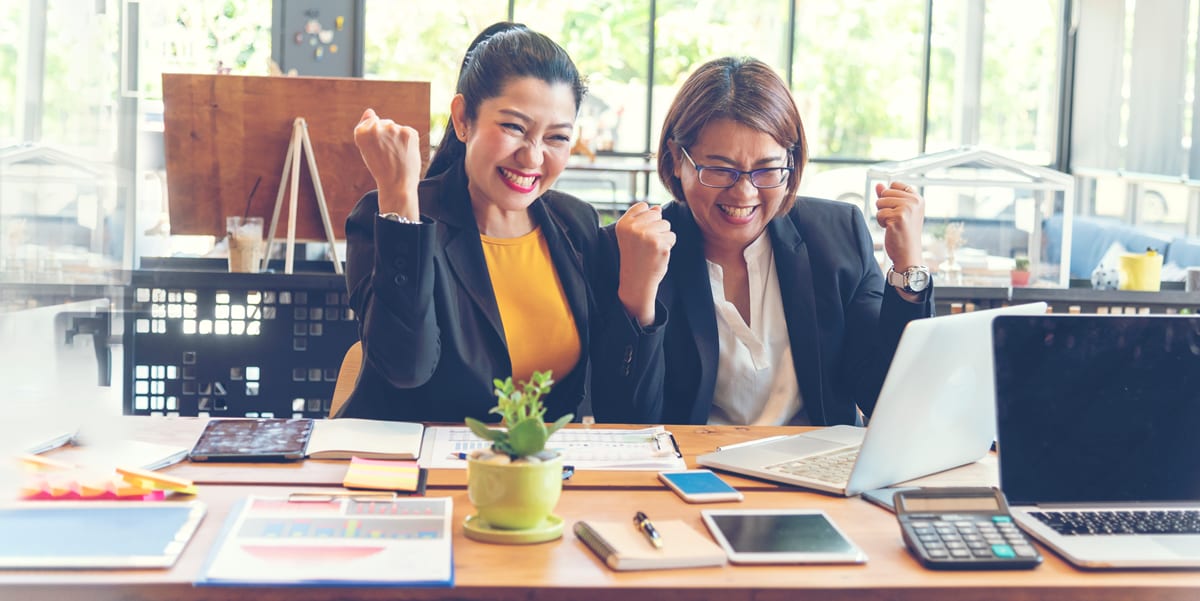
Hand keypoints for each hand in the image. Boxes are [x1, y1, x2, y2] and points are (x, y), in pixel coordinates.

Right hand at [353, 108, 421, 217]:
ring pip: (396, 128)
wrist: (397, 184)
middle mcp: (376, 128)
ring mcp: (394, 129)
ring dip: (397, 138)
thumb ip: (366, 128)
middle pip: (385, 123)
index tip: (377, 149)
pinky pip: (407, 132)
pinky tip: (405, 153)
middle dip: (387, 135)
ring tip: (396, 155)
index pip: (369, 121)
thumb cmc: (381, 168)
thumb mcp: (366, 149)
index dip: (376, 137)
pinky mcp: (409, 132)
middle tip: (388, 155)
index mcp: (361, 132)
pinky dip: (408, 141)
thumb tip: (370, 110)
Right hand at [615, 202, 675, 326]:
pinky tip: (658, 254)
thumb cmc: (635, 257)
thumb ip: (643, 219)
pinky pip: (672, 236)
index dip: (646, 219)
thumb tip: (658, 208)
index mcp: (623, 223)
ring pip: (666, 225)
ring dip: (663, 236)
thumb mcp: (632, 236)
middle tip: (646, 244)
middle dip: (656, 228)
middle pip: (657, 215)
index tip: (640, 234)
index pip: (643, 206)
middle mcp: (633, 228)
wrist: (636, 281)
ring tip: (652, 249)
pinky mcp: (660, 244)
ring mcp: (647, 235)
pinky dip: (668, 245)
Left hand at [875, 181, 924, 268]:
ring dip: (882, 215)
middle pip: (885, 193)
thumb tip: (878, 185)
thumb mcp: (898, 211)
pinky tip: (891, 229)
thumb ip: (888, 197)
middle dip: (884, 207)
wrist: (908, 254)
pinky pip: (879, 213)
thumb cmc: (903, 234)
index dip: (889, 197)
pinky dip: (881, 223)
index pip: (894, 184)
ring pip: (880, 202)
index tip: (897, 210)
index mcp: (917, 198)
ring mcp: (907, 208)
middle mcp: (915, 201)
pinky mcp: (899, 216)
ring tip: (893, 224)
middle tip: (895, 220)